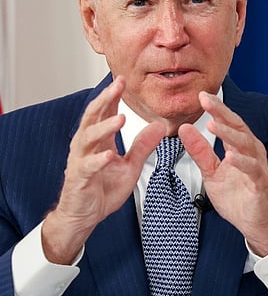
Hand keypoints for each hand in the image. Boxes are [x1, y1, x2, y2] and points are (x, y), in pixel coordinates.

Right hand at [43, 77, 165, 263]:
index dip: (113, 96)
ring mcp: (81, 161)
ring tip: (120, 118)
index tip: (123, 80)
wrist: (84, 215)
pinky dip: (99, 160)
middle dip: (105, 99)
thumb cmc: (103, 189)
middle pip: (92, 117)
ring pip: (88, 138)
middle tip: (118, 85)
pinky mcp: (79, 179)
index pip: (105, 112)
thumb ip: (143, 146)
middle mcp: (87, 146)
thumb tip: (159, 126)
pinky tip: (109, 155)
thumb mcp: (131, 166)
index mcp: (100, 141)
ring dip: (105, 127)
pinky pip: (88, 167)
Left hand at [179, 91, 267, 255]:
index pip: (228, 123)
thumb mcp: (211, 172)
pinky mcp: (260, 183)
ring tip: (213, 125)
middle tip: (206, 100)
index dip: (216, 109)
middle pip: (238, 127)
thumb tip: (185, 129)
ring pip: (245, 145)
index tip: (201, 96)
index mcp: (239, 147)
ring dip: (229, 134)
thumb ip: (200, 151)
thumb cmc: (238, 196)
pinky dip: (242, 162)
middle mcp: (251, 152)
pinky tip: (230, 156)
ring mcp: (257, 166)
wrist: (255, 222)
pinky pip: (252, 170)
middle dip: (222, 113)